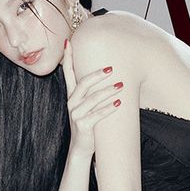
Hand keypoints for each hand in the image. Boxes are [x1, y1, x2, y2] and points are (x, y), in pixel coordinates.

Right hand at [62, 37, 123, 156]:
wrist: (80, 148)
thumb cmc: (86, 124)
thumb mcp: (85, 106)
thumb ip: (90, 92)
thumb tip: (104, 74)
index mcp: (71, 96)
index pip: (67, 73)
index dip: (67, 58)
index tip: (68, 42)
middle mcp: (71, 103)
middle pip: (83, 84)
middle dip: (98, 75)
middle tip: (112, 68)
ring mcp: (76, 114)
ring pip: (93, 98)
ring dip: (109, 91)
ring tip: (122, 86)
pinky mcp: (83, 125)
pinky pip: (98, 114)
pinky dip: (109, 108)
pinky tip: (119, 103)